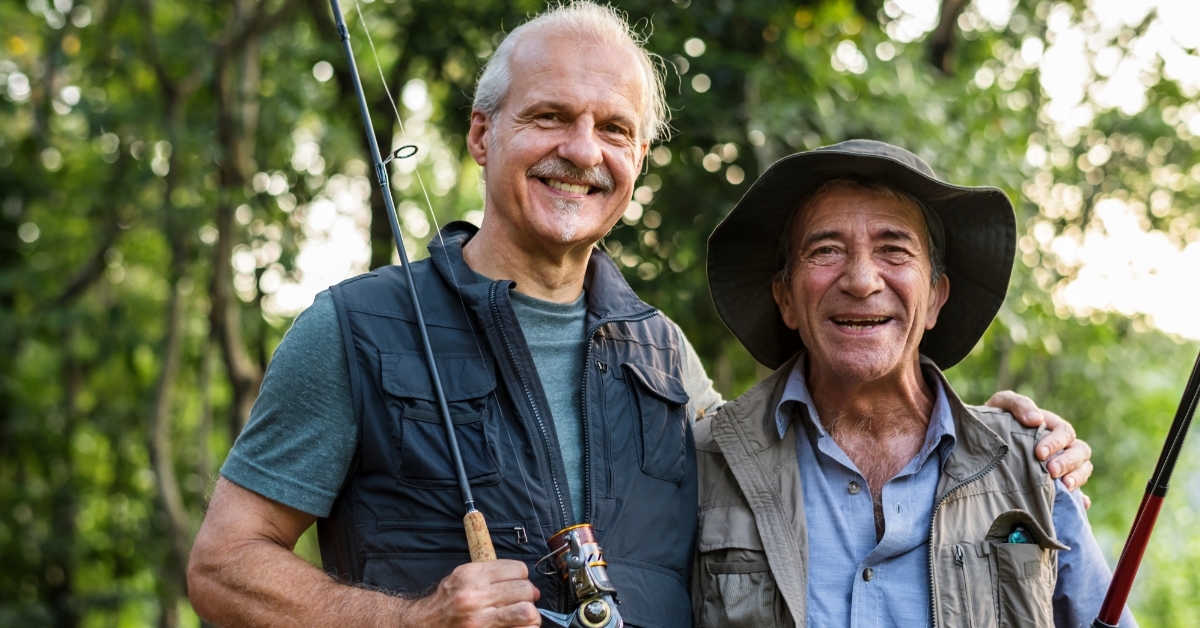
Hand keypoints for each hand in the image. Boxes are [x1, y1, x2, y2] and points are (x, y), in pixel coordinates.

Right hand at [406, 559, 540, 627]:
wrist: (424, 625)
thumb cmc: (446, 602)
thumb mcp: (462, 577)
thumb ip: (491, 574)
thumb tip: (527, 584)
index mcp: (471, 575)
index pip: (518, 570)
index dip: (522, 578)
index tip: (519, 585)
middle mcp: (475, 596)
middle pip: (524, 589)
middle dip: (528, 596)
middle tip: (523, 602)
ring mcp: (480, 620)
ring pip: (526, 611)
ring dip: (530, 615)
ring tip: (523, 617)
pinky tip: (518, 627)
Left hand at [985, 391, 1093, 501]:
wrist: (981, 441)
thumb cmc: (995, 419)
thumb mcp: (1002, 404)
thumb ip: (1018, 404)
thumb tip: (1036, 419)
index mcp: (1052, 427)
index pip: (1065, 432)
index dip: (1056, 443)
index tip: (1039, 453)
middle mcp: (1062, 446)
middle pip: (1080, 452)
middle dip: (1068, 462)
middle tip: (1051, 471)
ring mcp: (1062, 465)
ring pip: (1083, 469)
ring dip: (1078, 478)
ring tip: (1064, 486)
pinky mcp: (1058, 484)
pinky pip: (1077, 493)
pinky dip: (1080, 499)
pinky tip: (1078, 505)